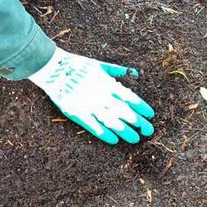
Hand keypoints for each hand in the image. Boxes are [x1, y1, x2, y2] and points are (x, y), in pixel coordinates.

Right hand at [28, 47, 154, 143]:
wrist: (56, 70)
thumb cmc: (79, 66)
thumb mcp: (100, 65)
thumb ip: (117, 70)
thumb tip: (134, 72)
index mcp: (108, 84)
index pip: (130, 98)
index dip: (141, 107)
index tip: (151, 115)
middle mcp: (102, 96)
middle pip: (124, 112)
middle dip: (138, 122)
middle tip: (149, 131)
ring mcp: (90, 106)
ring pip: (112, 121)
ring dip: (125, 131)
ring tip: (135, 139)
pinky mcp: (78, 113)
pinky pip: (93, 126)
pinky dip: (104, 134)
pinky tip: (114, 141)